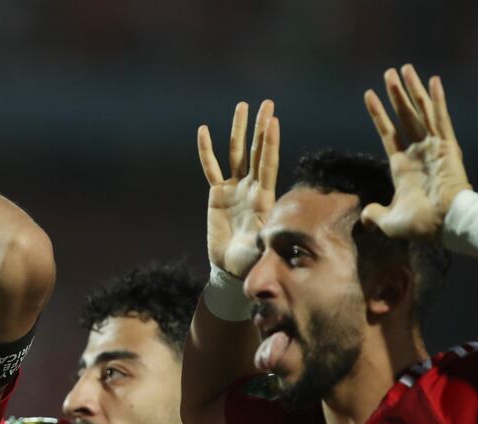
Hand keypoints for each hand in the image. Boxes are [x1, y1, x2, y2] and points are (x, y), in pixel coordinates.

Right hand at [198, 101, 279, 277]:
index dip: (270, 143)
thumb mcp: (262, 250)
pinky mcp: (217, 193)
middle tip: (267, 104)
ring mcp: (234, 187)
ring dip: (239, 130)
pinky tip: (204, 130)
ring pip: (236, 152)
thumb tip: (274, 236)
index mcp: (264, 197)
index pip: (268, 164)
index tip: (273, 121)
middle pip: (256, 150)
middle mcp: (251, 187)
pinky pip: (211, 167)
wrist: (232, 265)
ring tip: (242, 107)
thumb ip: (266, 240)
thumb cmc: (249, 259)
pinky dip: (206, 150)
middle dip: (261, 127)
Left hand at [361, 64, 470, 239]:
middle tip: (389, 72)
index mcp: (402, 166)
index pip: (387, 133)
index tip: (368, 94)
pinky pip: (440, 119)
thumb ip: (375, 215)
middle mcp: (417, 152)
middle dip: (396, 95)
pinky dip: (436, 100)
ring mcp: (433, 147)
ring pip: (421, 112)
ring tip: (403, 69)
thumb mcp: (389, 221)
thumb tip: (365, 216)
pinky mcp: (447, 146)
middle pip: (405, 116)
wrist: (443, 224)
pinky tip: (432, 81)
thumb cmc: (419, 225)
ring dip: (412, 91)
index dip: (378, 114)